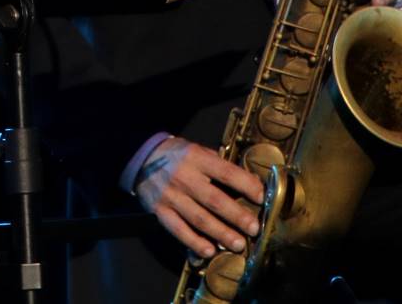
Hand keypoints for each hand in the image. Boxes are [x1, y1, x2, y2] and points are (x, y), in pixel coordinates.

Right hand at [131, 136, 265, 256]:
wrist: (140, 158)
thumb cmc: (176, 155)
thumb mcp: (198, 150)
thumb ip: (219, 165)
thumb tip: (249, 182)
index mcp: (196, 158)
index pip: (226, 172)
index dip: (246, 185)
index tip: (262, 197)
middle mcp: (184, 177)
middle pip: (214, 200)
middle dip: (237, 216)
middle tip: (254, 228)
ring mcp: (171, 196)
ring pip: (198, 218)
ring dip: (220, 233)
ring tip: (238, 244)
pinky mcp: (160, 210)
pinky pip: (178, 229)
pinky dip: (194, 241)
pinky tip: (209, 251)